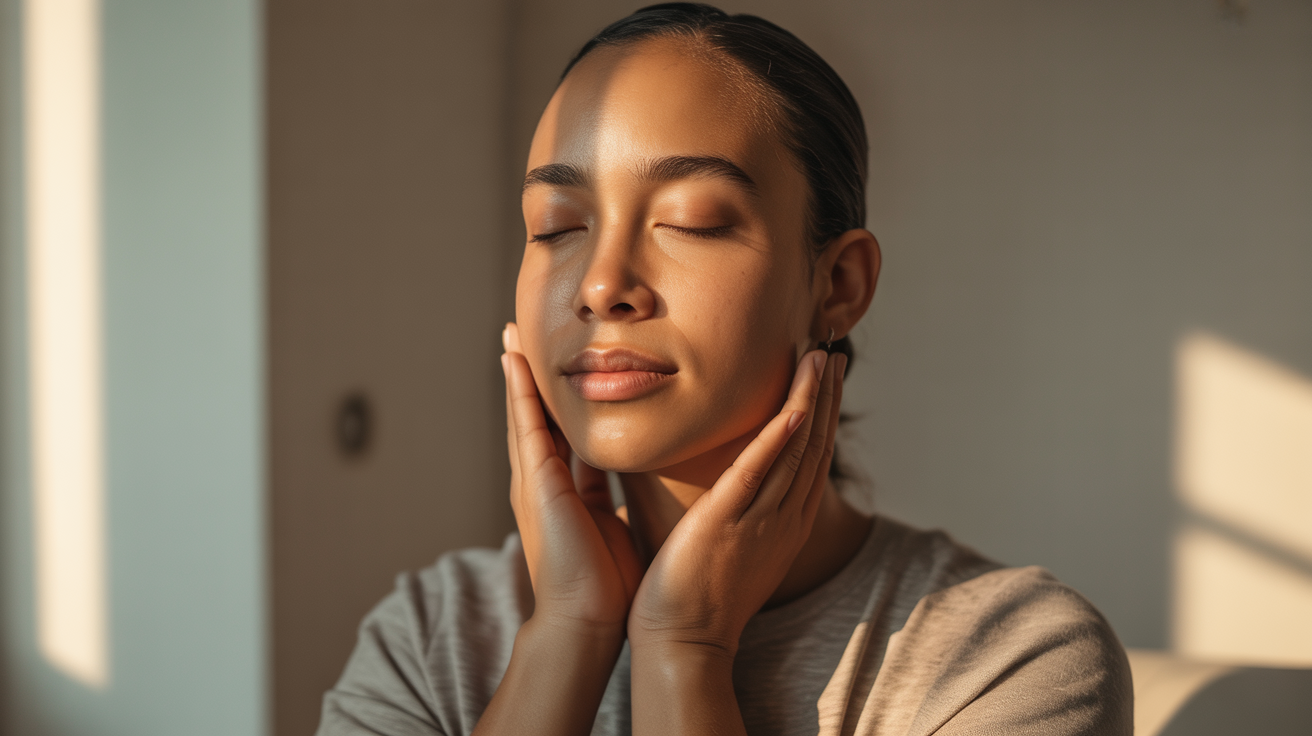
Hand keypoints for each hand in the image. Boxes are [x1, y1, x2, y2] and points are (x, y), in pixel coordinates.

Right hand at [501, 323, 642, 635]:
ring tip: (512, 336)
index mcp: (564, 492)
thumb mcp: (610, 526)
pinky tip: (515, 361)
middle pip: (535, 417)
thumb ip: (612, 502)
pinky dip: (519, 392)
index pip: (560, 434)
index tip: (557, 368)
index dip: (556, 401)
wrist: (587, 621)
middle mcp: (543, 482)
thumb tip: (631, 489)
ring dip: (518, 374)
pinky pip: (526, 426)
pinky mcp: (537, 482)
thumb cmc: (605, 587)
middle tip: (520, 337)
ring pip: (525, 414)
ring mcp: (535, 480)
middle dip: (530, 379)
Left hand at [627, 349, 844, 654]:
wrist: (683, 644)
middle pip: (814, 446)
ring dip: (810, 400)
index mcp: (784, 525)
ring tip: (818, 359)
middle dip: (826, 397)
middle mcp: (782, 519)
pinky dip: (779, 437)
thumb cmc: (693, 599)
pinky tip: (795, 406)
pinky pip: (759, 471)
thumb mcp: (731, 549)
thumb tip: (727, 489)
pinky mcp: (728, 521)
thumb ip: (736, 513)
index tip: (826, 377)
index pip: (811, 458)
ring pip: (796, 449)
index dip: (822, 414)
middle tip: (831, 354)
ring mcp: (759, 520)